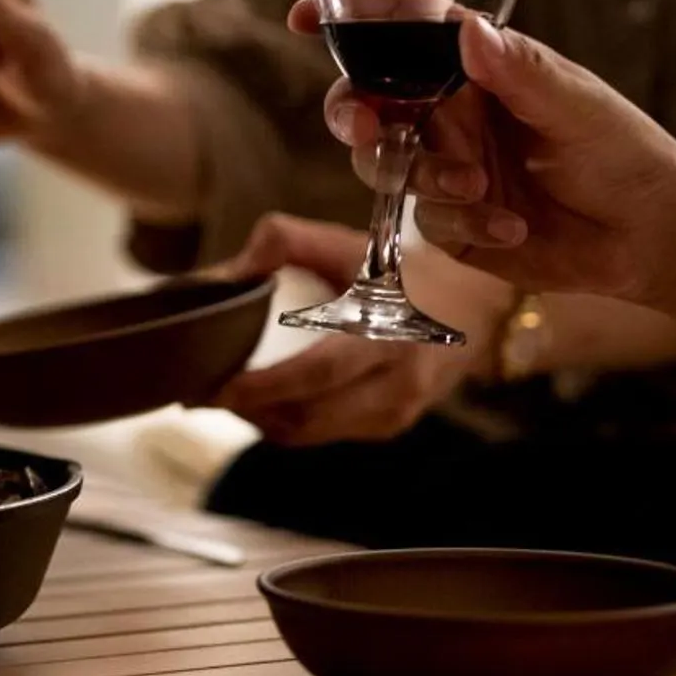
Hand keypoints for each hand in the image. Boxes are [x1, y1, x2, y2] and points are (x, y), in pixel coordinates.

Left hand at [201, 214, 517, 445]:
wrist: (472, 300)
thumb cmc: (398, 269)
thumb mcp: (346, 242)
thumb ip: (285, 241)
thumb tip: (228, 273)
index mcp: (387, 331)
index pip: (318, 373)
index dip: (264, 387)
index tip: (216, 386)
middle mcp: (398, 380)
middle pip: (308, 415)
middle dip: (249, 409)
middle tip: (202, 393)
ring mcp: (398, 410)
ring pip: (312, 432)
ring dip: (263, 419)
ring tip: (227, 395)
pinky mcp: (392, 425)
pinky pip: (327, 434)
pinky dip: (289, 422)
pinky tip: (265, 401)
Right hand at [288, 0, 675, 303]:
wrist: (647, 237)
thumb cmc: (622, 152)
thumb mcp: (576, 105)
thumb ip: (519, 71)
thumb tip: (468, 31)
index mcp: (475, 66)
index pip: (402, 26)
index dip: (350, 14)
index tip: (309, 15)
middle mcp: (448, 111)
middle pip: (365, 99)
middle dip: (353, 114)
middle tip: (368, 129)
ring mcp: (442, 166)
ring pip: (381, 164)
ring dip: (419, 176)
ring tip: (478, 189)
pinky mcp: (448, 222)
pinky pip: (422, 219)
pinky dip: (464, 224)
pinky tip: (512, 227)